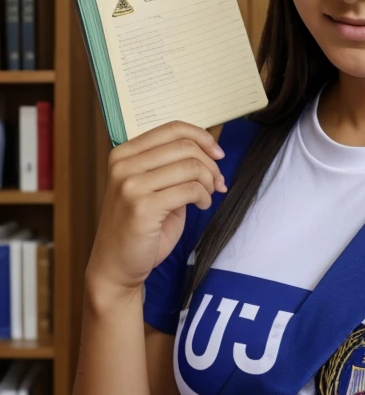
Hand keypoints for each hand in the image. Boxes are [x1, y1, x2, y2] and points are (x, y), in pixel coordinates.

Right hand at [86, 121, 227, 298]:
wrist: (116, 266)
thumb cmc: (140, 226)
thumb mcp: (152, 185)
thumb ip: (172, 163)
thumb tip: (211, 149)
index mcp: (124, 153)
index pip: (172, 129)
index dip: (202, 137)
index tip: (217, 153)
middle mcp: (123, 165)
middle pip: (184, 146)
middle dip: (210, 163)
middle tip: (217, 182)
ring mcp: (130, 186)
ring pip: (190, 167)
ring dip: (209, 181)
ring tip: (207, 196)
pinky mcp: (142, 207)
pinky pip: (189, 190)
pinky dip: (204, 197)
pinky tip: (202, 206)